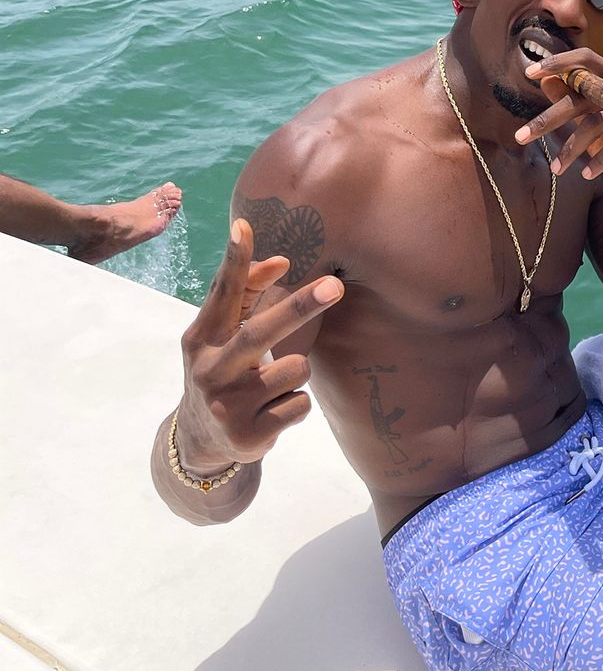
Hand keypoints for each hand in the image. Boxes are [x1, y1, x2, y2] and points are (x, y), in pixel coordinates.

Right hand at [177, 220, 342, 471]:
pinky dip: (296, 405)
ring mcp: (227, 405)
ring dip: (298, 372)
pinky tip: (272, 412)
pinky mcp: (248, 435)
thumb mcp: (221, 338)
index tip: (244, 227)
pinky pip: (300, 405)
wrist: (200, 443)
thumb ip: (246, 298)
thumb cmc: (222, 373)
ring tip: (274, 385)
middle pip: (260, 332)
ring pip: (296, 368)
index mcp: (201, 339)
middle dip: (299, 307)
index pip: (221, 294)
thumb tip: (281, 260)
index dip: (234, 261)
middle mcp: (209, 370)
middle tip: (335, 286)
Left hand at [515, 48, 602, 195]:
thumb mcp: (593, 126)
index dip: (558, 63)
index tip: (529, 73)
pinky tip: (586, 174)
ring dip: (572, 148)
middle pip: (583, 93)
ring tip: (557, 168)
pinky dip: (599, 160)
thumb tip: (546, 82)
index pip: (586, 59)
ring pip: (597, 122)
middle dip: (550, 117)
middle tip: (522, 136)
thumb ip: (574, 103)